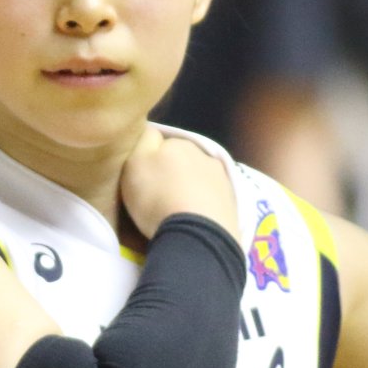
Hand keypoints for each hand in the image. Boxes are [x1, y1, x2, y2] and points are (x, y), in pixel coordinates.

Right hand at [120, 128, 237, 239]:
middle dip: (173, 173)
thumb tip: (152, 132)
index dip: (150, 159)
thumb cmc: (157, 197)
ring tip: (178, 211)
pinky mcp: (232, 203)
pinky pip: (212, 199)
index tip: (142, 178)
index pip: (160, 143)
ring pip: (199, 179)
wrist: (197, 235)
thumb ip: (143, 141)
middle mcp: (204, 155)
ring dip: (190, 189)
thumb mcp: (135, 164)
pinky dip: (203, 205)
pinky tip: (195, 220)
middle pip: (182, 160)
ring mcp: (222, 179)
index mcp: (179, 144)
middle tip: (159, 195)